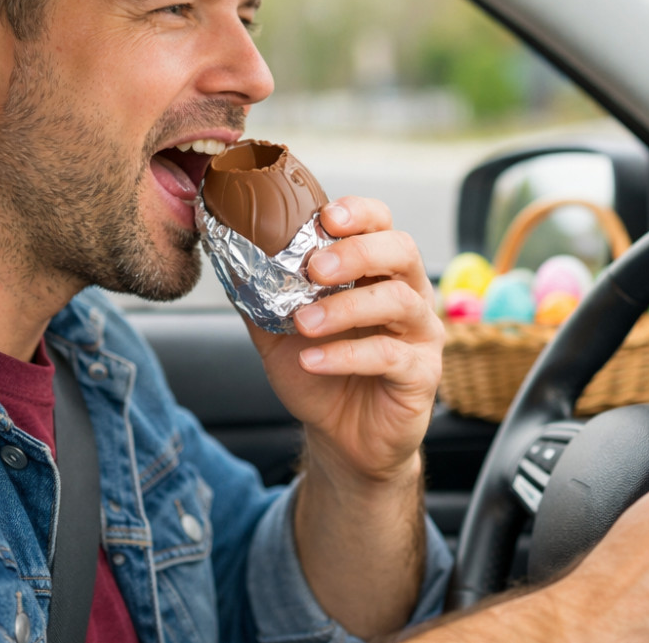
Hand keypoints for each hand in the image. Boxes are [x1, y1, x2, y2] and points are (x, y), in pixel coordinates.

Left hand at [245, 196, 443, 486]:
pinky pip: (390, 355)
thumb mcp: (278, 328)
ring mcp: (420, 333)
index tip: (326, 217)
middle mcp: (408, 293)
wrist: (340, 435)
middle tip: (315, 267)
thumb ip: (260, 293)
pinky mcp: (422, 373)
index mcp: (377, 271)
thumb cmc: (318, 371)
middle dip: (357, 252)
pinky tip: (312, 360)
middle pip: (401, 251)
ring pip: (398, 301)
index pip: (382, 223)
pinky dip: (346, 354)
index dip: (360, 213)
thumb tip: (226, 257)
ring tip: (304, 322)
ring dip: (346, 307)